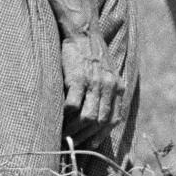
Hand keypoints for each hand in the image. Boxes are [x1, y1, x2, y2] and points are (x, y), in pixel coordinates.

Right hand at [58, 28, 111, 144]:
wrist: (82, 32)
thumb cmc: (90, 52)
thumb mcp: (107, 71)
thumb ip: (107, 90)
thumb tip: (100, 110)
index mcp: (117, 86)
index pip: (114, 118)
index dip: (103, 134)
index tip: (91, 144)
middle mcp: (108, 86)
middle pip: (101, 121)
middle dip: (86, 136)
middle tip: (73, 143)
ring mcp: (94, 83)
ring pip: (88, 117)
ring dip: (75, 129)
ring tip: (64, 135)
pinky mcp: (78, 78)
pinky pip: (73, 105)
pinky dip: (67, 116)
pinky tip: (59, 119)